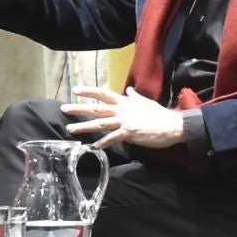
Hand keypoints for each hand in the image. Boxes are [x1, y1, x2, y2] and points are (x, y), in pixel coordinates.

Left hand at [63, 85, 185, 149]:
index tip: (76, 90)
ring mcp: (125, 121)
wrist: (172, 125)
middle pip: (96, 108)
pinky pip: (112, 139)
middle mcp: (122, 110)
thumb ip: (134, 96)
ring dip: (84, 127)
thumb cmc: (160, 114)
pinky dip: (102, 143)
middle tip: (64, 108)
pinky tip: (93, 147)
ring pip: (100, 123)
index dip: (89, 91)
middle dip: (79, 108)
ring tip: (70, 129)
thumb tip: (129, 89)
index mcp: (125, 102)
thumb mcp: (146, 102)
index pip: (103, 94)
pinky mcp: (130, 133)